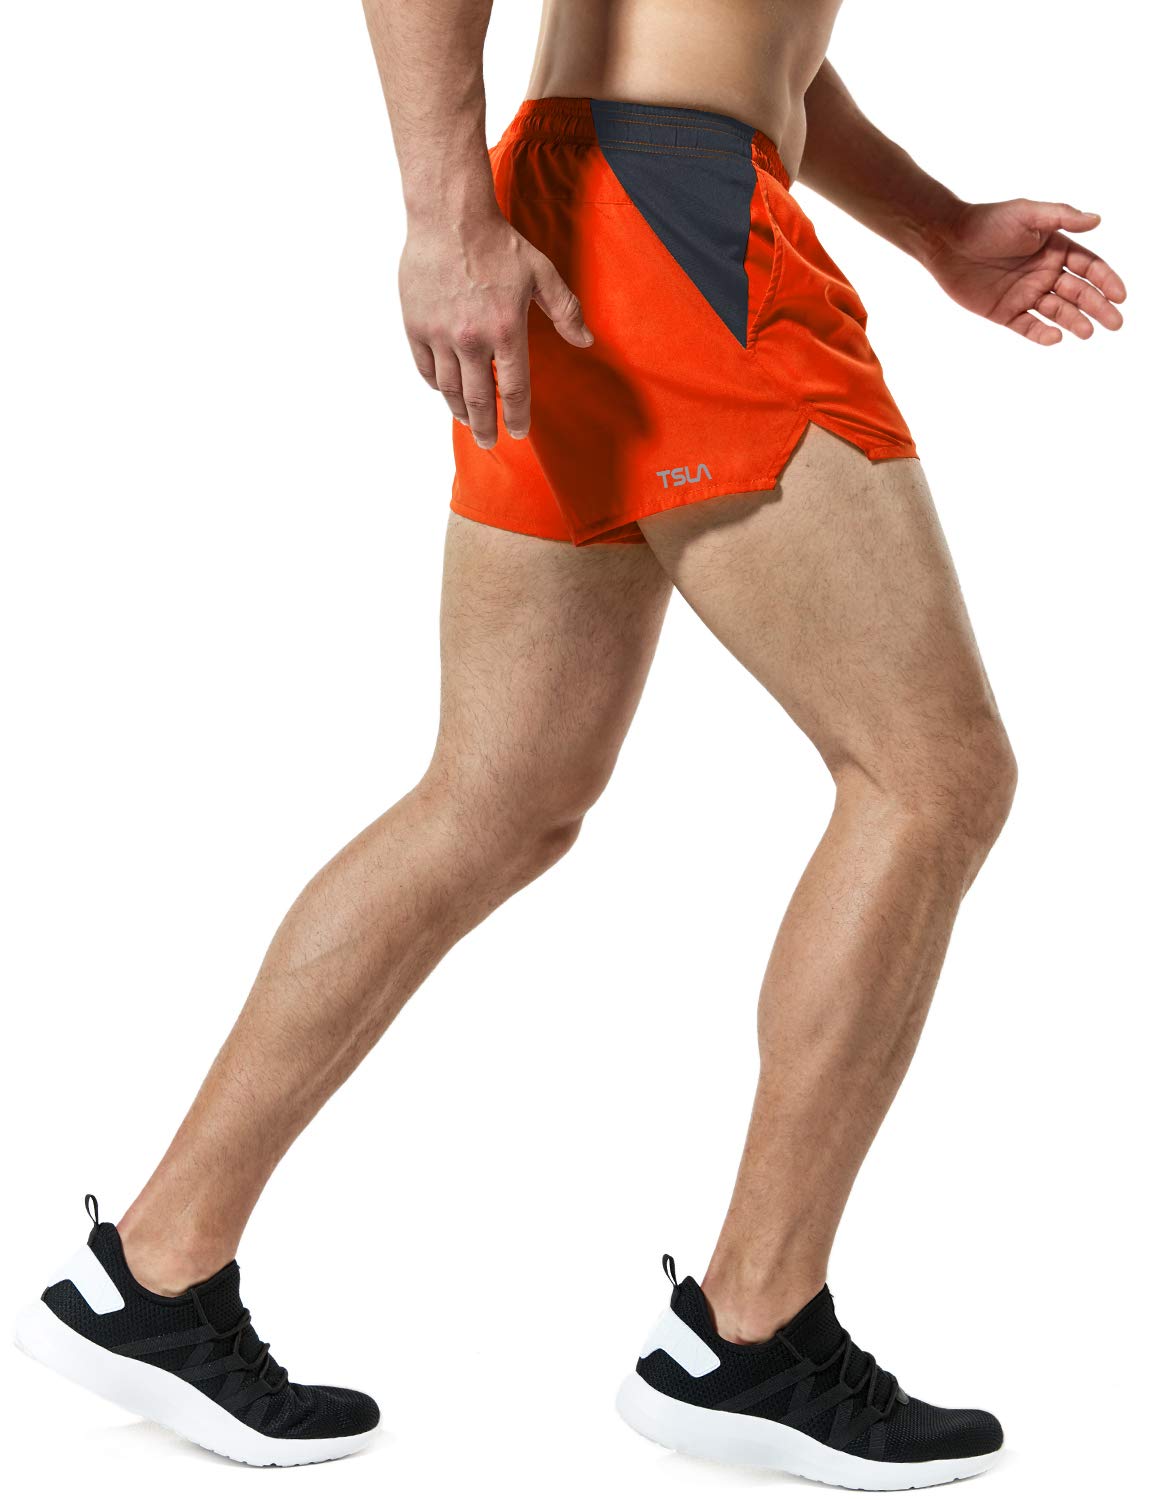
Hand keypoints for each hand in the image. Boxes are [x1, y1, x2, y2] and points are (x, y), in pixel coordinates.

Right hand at [400, 214, 591, 446]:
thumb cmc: (499, 243)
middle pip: (479, 399)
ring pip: (449, 388)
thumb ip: (565, 311)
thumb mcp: (542, 273)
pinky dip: (436, 384)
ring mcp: (440, 334)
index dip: (516, 415)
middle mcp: (472, 339)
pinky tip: (444, 391)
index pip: (513, 389)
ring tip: (468, 421)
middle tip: (489, 442)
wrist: (450, 217)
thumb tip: (586, 341)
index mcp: (506, 330)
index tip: (518, 431)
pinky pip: (426, 367)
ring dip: (460, 410)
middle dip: (486, 426)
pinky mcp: (416, 325)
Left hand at [924, 199, 1125, 344]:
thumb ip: (1062, 217)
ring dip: (1075, 322)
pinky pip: (1028, 326)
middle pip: (1079, 293)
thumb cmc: (988, 222)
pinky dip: (1042, 334)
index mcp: (1056, 249)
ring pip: (1058, 312)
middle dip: (1099, 307)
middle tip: (1115, 322)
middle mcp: (1045, 273)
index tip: (1120, 295)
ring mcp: (1026, 294)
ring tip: (1088, 332)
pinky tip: (1056, 337)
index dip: (1106, 281)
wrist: (948, 241)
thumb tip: (1098, 219)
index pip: (1089, 267)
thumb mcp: (1028, 214)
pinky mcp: (1006, 312)